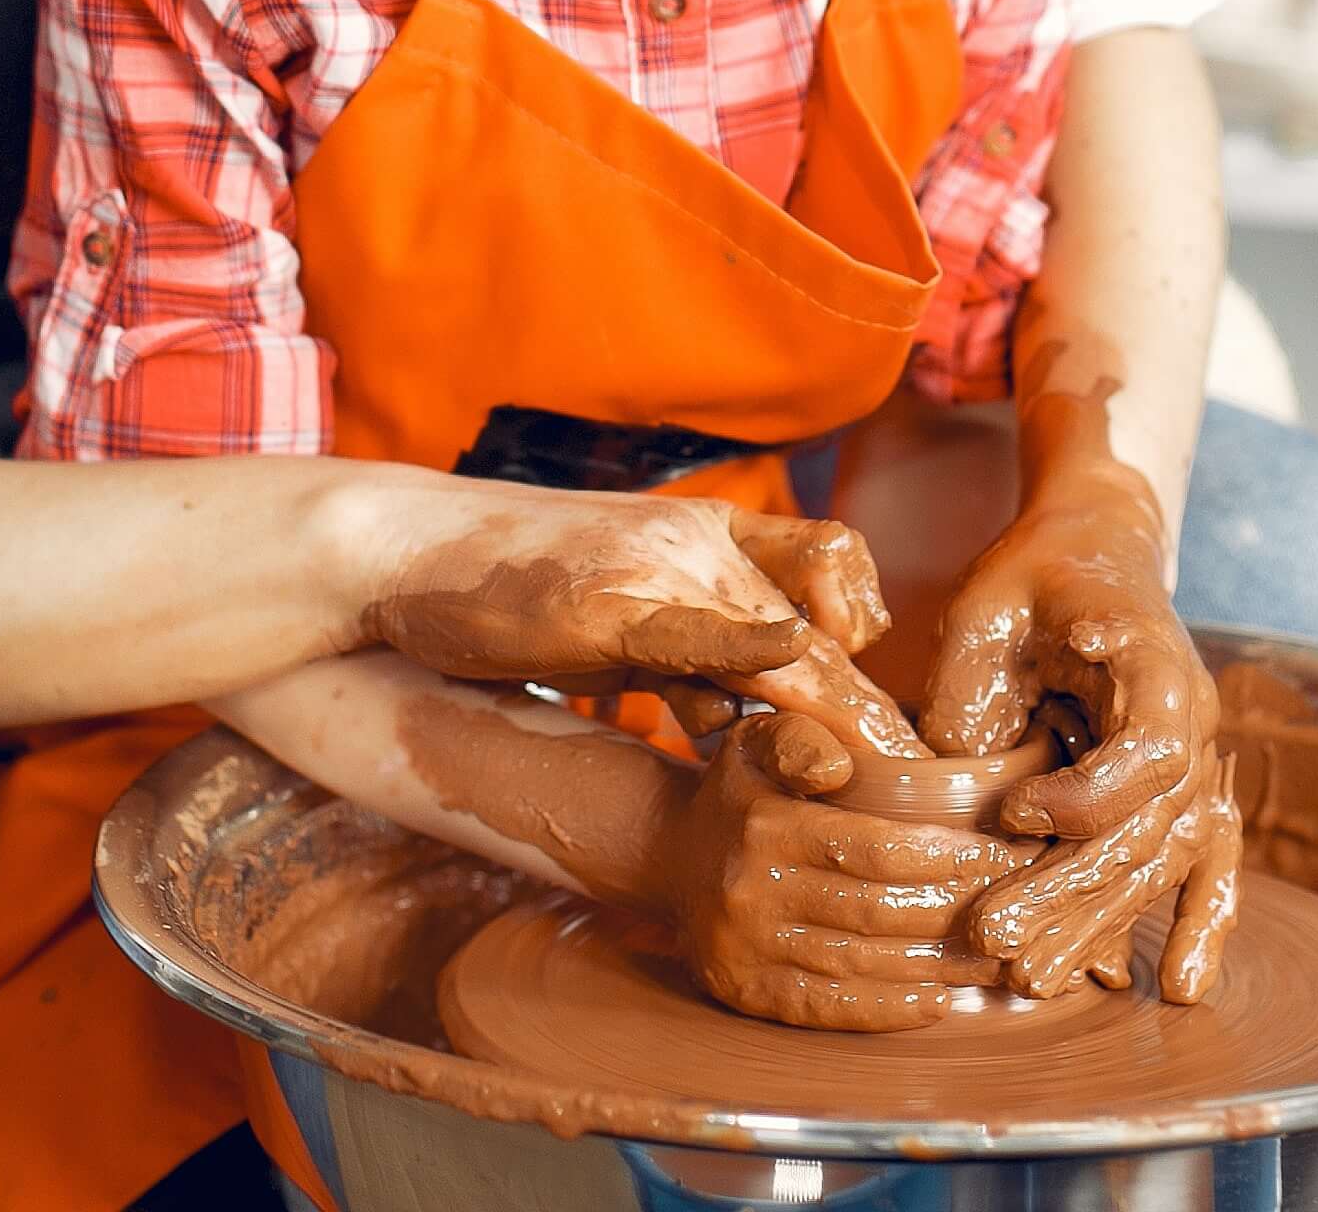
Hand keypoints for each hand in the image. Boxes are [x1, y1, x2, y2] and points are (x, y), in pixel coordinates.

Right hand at [360, 485, 919, 753]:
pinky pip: (707, 635)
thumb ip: (691, 653)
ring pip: (786, 639)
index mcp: (710, 533)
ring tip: (874, 780)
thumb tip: (746, 722)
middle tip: (914, 784)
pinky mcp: (615, 606)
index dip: (869, 650)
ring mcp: (661, 566)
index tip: (894, 733)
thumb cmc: (510, 586)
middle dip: (870, 710)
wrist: (403, 549)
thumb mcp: (622, 615)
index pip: (835, 571)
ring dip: (836, 715)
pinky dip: (761, 659)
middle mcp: (701, 538)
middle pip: (826, 624)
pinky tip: (798, 681)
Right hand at [650, 712, 1036, 1031]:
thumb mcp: (757, 742)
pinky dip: (886, 1011)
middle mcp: (754, 891)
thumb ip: (800, 741)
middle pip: (877, 912)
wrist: (665, 855)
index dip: (946, 858)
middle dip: (955, 913)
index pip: (875, 848)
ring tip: (991, 960)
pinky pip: (826, 1009)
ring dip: (936, 968)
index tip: (999, 856)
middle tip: (1013, 912)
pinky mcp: (745, 993)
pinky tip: (936, 1002)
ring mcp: (748, 950)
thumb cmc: (737, 794)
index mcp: (767, 826)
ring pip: (860, 965)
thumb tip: (841, 768)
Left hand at [920, 461, 1239, 1000]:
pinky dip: (1199, 924)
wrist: (1095, 544)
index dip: (1088, 797)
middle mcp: (1193, 718)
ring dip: (1099, 921)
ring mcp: (1195, 758)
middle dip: (1071, 891)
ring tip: (1030, 977)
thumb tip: (953, 793)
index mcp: (1155, 661)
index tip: (1012, 814)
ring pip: (1160, 858)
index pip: (1151, 753)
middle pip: (1149, 826)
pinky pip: (1206, 863)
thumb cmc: (1035, 571)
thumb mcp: (986, 608)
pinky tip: (1179, 986)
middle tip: (994, 936)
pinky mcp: (1180, 787)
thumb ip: (972, 692)